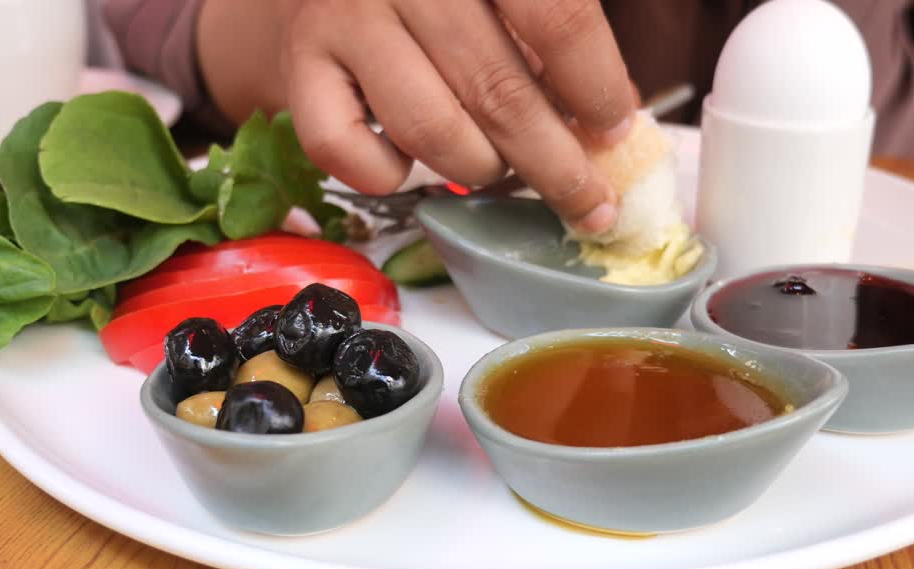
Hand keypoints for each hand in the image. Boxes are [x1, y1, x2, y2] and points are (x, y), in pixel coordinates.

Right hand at [279, 0, 634, 232]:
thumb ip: (558, 40)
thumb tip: (611, 129)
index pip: (557, 19)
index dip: (596, 87)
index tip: (615, 132)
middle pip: (498, 89)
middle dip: (556, 165)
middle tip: (589, 203)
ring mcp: (344, 15)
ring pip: (431, 131)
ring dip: (480, 169)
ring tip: (497, 166)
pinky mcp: (298, 63)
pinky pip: (349, 151)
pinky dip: (388, 176)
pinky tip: (409, 162)